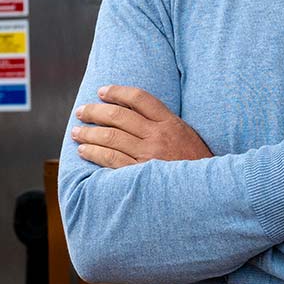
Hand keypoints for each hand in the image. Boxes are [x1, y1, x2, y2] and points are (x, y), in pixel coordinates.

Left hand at [72, 85, 212, 167]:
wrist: (206, 192)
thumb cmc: (196, 164)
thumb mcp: (186, 136)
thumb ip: (164, 123)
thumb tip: (135, 114)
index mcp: (170, 122)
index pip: (139, 98)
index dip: (117, 92)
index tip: (101, 91)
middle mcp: (158, 136)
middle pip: (119, 116)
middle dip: (95, 111)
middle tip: (81, 111)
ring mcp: (149, 155)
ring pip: (111, 137)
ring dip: (89, 132)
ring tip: (76, 131)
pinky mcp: (140, 174)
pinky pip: (111, 160)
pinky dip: (95, 153)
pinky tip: (84, 150)